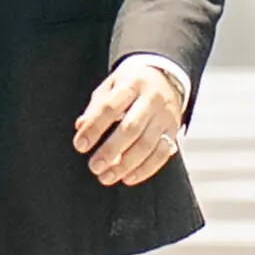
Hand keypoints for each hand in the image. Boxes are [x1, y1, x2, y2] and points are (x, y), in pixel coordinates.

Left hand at [73, 59, 184, 188]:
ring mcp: (165, 115)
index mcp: (132, 84)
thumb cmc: (131, 84)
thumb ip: (96, 106)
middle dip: (110, 151)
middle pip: (131, 128)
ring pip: (147, 144)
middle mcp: (152, 99)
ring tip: (106, 177)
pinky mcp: (174, 130)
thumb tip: (81, 127)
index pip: (110, 107)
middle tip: (94, 167)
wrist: (166, 76)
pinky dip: (145, 169)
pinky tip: (128, 178)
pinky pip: (162, 154)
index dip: (94, 127)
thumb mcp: (111, 85)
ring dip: (126, 165)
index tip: (80, 145)